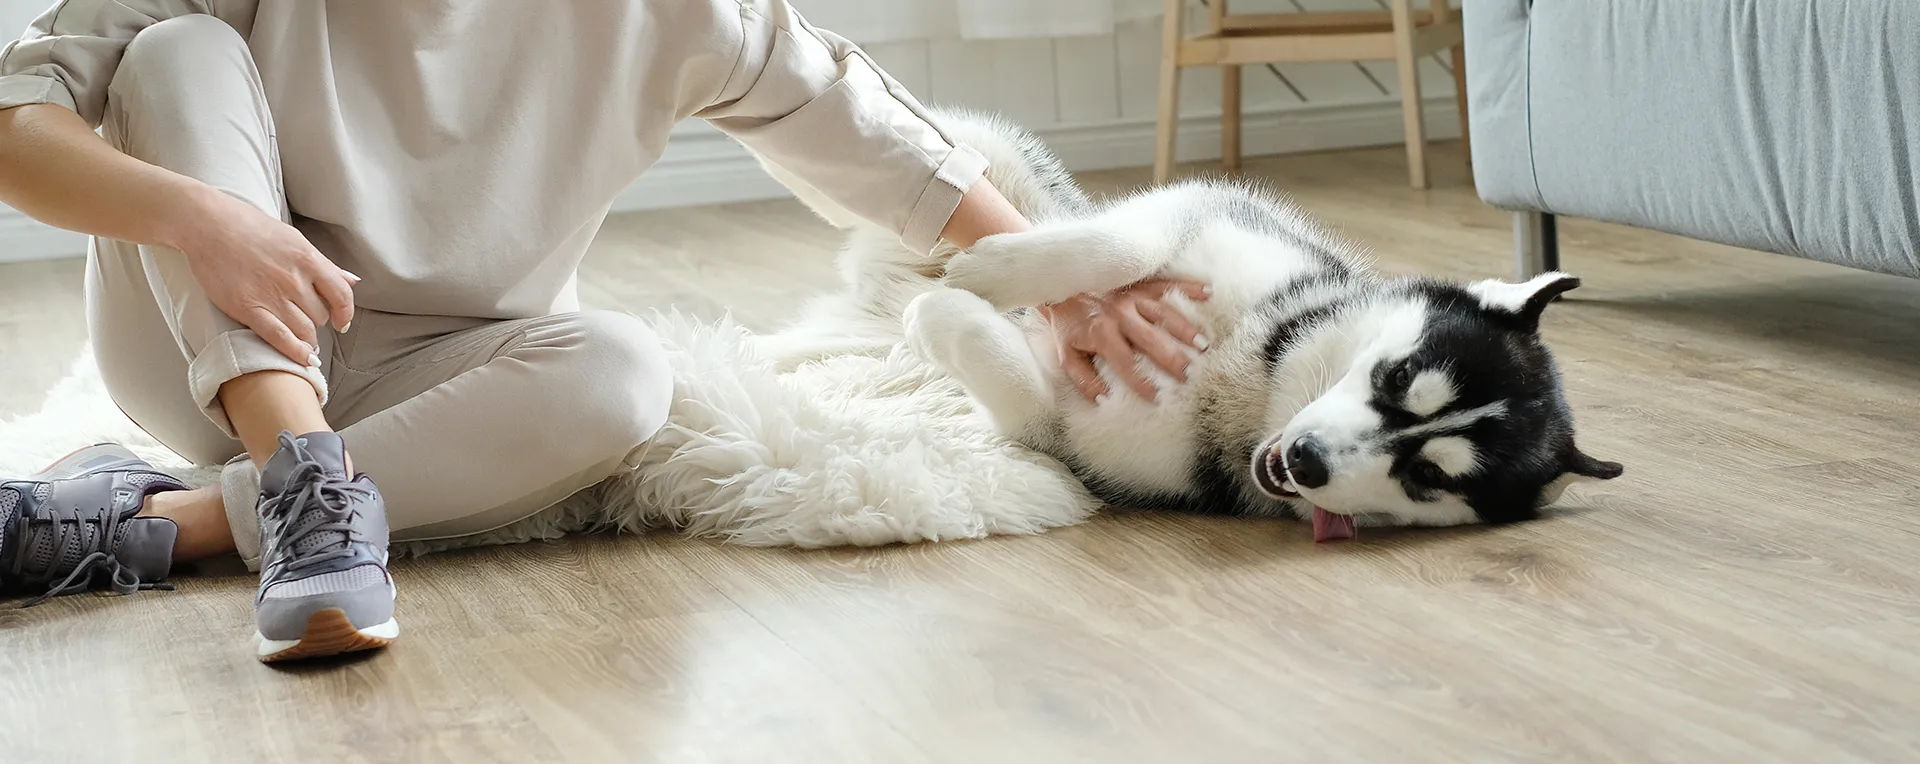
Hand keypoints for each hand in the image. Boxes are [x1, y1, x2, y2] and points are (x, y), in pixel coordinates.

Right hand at [178, 190, 356, 365]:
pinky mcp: (248, 308)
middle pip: (321, 315)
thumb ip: (325, 265)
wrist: (208, 225)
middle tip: (306, 321)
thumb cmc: (251, 228)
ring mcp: (272, 295)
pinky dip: (296, 352)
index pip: (342, 295)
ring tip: (304, 340)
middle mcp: (294, 280)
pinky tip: (304, 359)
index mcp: (308, 260)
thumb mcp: (295, 240)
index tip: (343, 322)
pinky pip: (280, 338)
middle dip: (318, 322)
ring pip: (304, 329)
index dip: (346, 313)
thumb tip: (353, 280)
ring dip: (307, 338)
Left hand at [1041, 278, 1211, 402]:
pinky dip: (1189, 286)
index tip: (1157, 397)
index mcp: (1101, 334)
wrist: (1062, 286)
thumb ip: (1084, 380)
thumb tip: (1104, 399)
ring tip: (1204, 345)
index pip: (1125, 362)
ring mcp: (1132, 296)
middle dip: (1171, 358)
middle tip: (1189, 374)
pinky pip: (1167, 284)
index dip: (1141, 381)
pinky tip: (1209, 292)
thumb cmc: (1069, 327)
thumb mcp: (1067, 357)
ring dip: (1185, 328)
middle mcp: (1119, 314)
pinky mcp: (1140, 283)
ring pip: (1164, 313)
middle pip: (1150, 339)